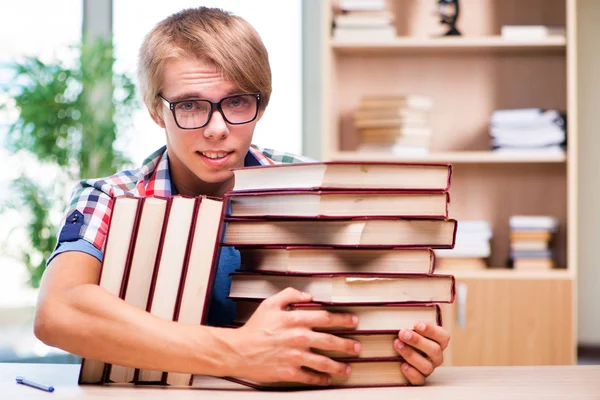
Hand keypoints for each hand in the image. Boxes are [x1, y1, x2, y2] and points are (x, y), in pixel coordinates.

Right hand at [226, 287, 359, 385]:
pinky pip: (310, 377)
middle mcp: (298, 338)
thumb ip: (290, 295)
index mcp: (295, 319)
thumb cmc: (254, 328)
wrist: (238, 351)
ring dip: (339, 366)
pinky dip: (320, 379)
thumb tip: (308, 296)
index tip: (353, 321)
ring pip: (324, 362)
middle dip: (347, 345)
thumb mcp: (270, 304)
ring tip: (347, 368)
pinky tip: (326, 379)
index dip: (343, 320)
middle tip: (357, 347)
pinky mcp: (289, 373)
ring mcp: (295, 357)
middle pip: (331, 341)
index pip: (326, 318)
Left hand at [393, 322, 450, 384]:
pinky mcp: (419, 379)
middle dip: (417, 341)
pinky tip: (402, 365)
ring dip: (411, 354)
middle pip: (434, 350)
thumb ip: (408, 321)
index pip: (443, 336)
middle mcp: (436, 356)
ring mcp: (429, 368)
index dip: (431, 330)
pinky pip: (419, 380)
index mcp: (438, 342)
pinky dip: (411, 373)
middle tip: (402, 333)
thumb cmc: (406, 338)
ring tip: (397, 345)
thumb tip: (395, 307)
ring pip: (427, 366)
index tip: (417, 324)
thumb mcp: (409, 328)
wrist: (398, 359)